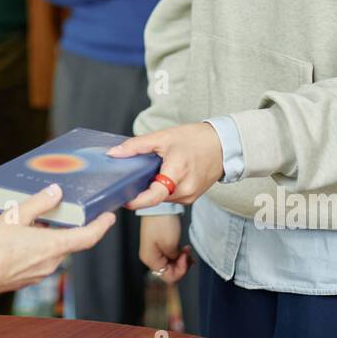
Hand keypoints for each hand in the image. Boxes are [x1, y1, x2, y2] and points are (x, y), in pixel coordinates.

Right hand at [0, 184, 115, 295]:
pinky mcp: (30, 278)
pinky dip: (39, 247)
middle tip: (63, 210)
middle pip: (70, 241)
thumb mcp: (15, 216)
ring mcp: (42, 272)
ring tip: (34, 221)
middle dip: (69, 226)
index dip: (102, 226)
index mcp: (54, 245)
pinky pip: (42, 259)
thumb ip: (38, 203)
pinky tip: (22, 239)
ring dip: (50, 236)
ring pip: (55, 250)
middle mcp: (53, 262)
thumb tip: (56, 192)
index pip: (88, 236)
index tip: (110, 217)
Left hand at [108, 121, 224, 209]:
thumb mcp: (162, 137)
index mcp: (177, 171)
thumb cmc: (195, 139)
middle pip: (154, 196)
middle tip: (138, 172)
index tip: (124, 198)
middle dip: (143, 187)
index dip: (137, 200)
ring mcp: (189, 196)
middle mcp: (185, 189)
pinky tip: (167, 174)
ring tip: (157, 169)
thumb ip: (136, 146)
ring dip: (155, 187)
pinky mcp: (192, 198)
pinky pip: (171, 196)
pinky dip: (165, 188)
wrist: (223, 145)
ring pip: (162, 197)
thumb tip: (114, 153)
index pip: (154, 195)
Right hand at [140, 214, 191, 284]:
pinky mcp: (159, 244)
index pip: (168, 276)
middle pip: (169, 271)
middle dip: (182, 265)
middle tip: (188, 255)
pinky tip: (184, 249)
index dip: (180, 270)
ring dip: (181, 260)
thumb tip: (178, 263)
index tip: (185, 258)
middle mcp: (150, 256)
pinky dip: (178, 254)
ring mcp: (154, 250)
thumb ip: (174, 259)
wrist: (160, 205)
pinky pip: (170, 255)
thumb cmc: (162, 222)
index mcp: (150, 259)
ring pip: (171, 264)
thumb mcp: (170, 244)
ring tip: (187, 251)